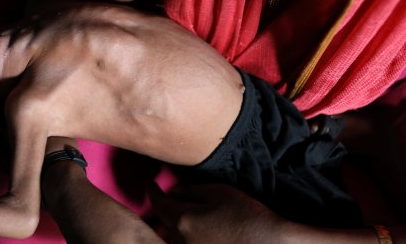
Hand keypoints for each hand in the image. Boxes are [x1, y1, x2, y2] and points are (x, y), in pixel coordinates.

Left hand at [148, 182, 280, 243]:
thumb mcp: (218, 192)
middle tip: (162, 197)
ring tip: (173, 213)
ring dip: (168, 224)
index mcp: (184, 219)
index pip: (159, 204)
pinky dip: (180, 236)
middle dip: (160, 208)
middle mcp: (182, 240)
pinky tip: (189, 229)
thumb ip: (191, 190)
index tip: (152, 184)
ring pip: (170, 236)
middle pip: (162, 222)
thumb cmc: (246, 214)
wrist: (270, 241)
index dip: (153, 192)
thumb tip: (175, 191)